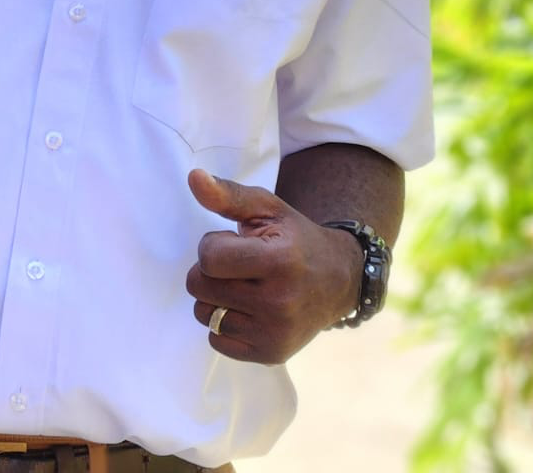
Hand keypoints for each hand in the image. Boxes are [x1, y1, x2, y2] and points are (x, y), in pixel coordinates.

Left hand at [185, 168, 362, 363]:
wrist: (338, 281)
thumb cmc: (295, 238)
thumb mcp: (268, 208)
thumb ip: (228, 194)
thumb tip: (194, 177)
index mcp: (280, 261)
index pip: (209, 258)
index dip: (213, 245)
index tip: (234, 243)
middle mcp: (279, 303)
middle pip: (201, 287)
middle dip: (210, 271)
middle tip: (237, 265)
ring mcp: (275, 334)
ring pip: (205, 315)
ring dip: (214, 298)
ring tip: (242, 286)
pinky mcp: (271, 354)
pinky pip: (217, 341)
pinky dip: (223, 324)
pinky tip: (246, 309)